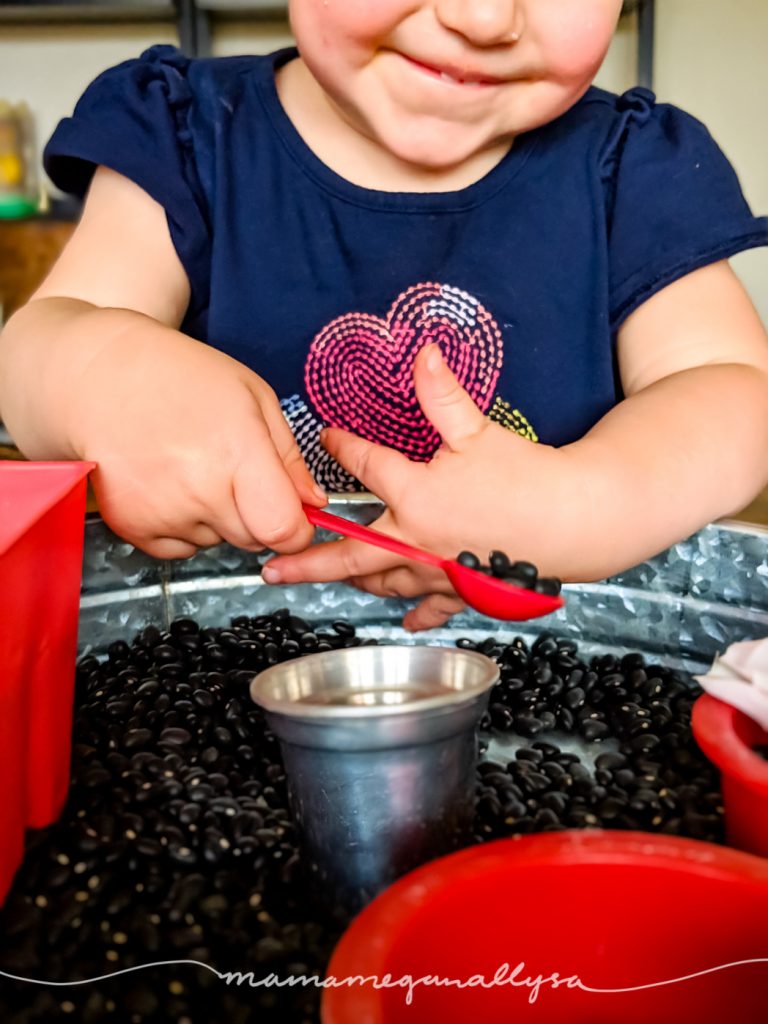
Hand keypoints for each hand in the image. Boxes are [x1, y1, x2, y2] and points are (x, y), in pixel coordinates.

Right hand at [70, 322, 324, 557]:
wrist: (99, 379)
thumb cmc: (181, 378)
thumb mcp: (252, 397)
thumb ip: (288, 458)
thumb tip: (313, 504)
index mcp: (237, 450)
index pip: (283, 529)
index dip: (297, 530)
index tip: (294, 516)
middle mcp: (199, 488)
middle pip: (253, 539)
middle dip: (256, 515)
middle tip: (233, 472)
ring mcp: (162, 510)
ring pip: (218, 542)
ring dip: (217, 518)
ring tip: (193, 468)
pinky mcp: (133, 526)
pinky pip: (181, 549)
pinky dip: (183, 527)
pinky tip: (170, 485)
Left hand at [264, 344, 574, 628]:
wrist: (576, 523)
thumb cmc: (527, 478)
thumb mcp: (478, 431)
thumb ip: (441, 394)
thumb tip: (422, 350)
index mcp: (415, 497)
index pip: (365, 468)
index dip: (343, 448)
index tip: (327, 438)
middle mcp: (417, 542)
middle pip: (350, 554)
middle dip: (307, 561)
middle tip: (271, 568)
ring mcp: (437, 572)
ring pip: (381, 582)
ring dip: (348, 582)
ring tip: (322, 582)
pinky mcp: (463, 590)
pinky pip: (430, 607)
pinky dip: (412, 613)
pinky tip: (400, 617)